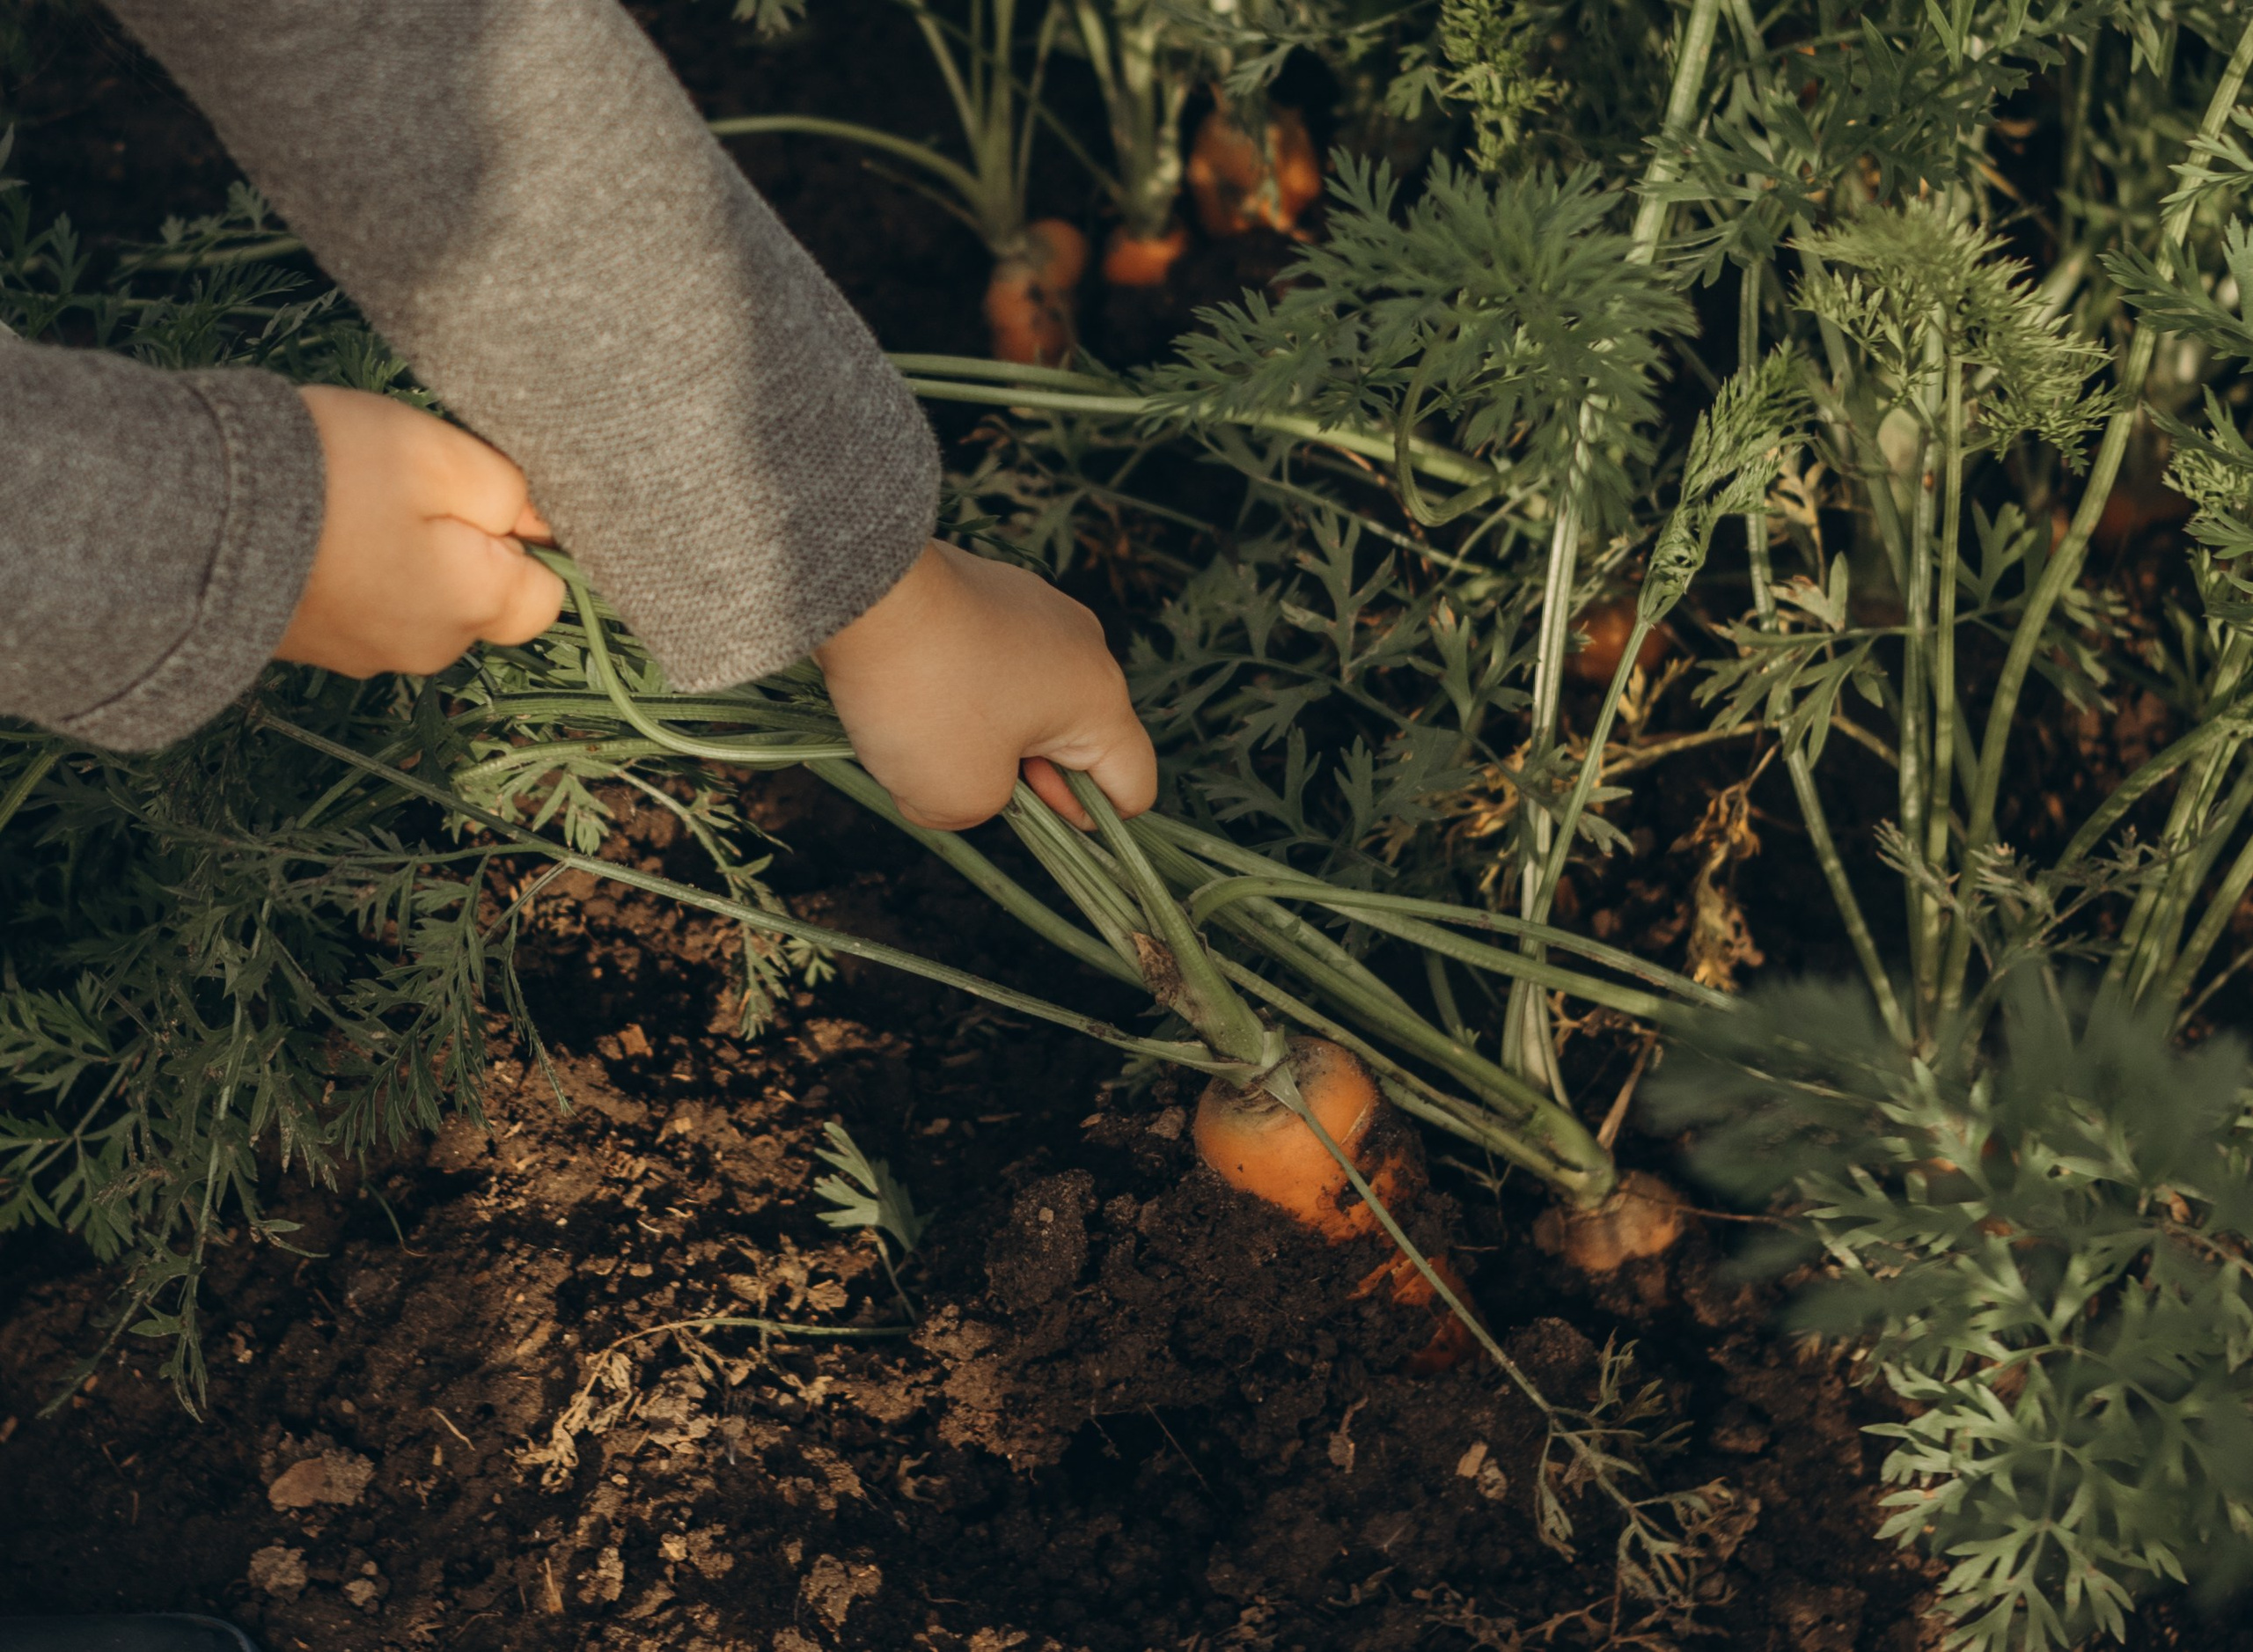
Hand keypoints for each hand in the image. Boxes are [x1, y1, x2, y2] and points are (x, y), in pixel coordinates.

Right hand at [276, 386, 563, 676]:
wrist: (187, 516)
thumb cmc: (329, 474)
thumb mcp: (440, 453)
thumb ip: (507, 489)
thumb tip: (535, 522)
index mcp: (474, 609)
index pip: (545, 593)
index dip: (524, 538)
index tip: (477, 495)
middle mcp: (429, 650)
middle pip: (477, 595)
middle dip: (460, 544)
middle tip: (402, 486)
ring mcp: (365, 655)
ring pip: (417, 598)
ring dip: (400, 553)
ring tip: (346, 501)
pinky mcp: (313, 647)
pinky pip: (358, 604)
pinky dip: (349, 569)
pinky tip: (312, 529)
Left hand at [815, 541, 1156, 830]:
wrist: (864, 590)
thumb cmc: (927, 698)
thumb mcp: (960, 797)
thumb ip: (988, 811)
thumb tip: (973, 783)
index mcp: (1100, 699)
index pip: (1133, 787)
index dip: (1086, 822)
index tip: (1023, 807)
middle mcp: (1084, 646)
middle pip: (1076, 743)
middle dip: (1023, 775)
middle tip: (961, 770)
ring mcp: (1038, 609)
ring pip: (1028, 703)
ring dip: (984, 732)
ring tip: (922, 728)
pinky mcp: (990, 590)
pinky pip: (991, 663)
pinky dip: (958, 688)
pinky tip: (911, 688)